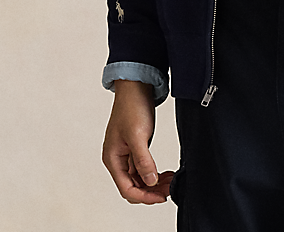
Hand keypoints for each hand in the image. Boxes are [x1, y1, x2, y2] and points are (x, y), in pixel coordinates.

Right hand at [102, 80, 174, 203]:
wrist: (136, 86)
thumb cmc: (132, 106)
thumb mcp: (138, 135)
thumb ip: (143, 160)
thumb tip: (150, 182)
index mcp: (113, 158)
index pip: (126, 188)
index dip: (144, 196)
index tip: (161, 196)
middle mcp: (118, 159)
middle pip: (133, 186)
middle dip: (151, 191)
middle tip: (170, 189)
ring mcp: (127, 154)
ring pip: (140, 178)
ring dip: (154, 183)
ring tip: (171, 181)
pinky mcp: (136, 148)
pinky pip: (144, 168)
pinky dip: (155, 172)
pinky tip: (166, 173)